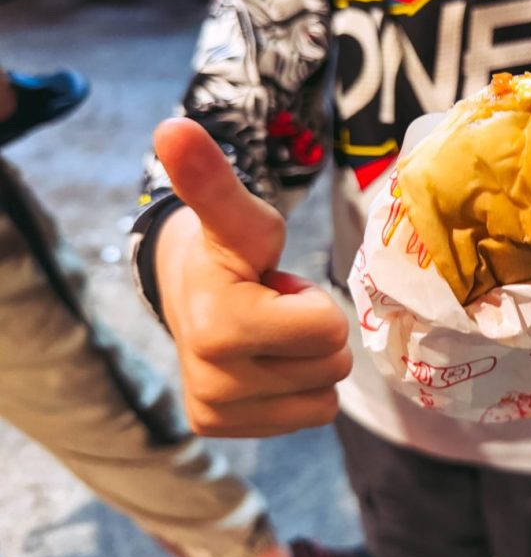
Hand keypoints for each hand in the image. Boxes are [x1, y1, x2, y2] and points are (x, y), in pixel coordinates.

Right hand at [153, 118, 350, 436]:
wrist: (184, 289)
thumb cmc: (225, 249)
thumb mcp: (236, 214)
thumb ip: (214, 178)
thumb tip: (173, 126)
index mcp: (219, 327)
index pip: (328, 329)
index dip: (311, 300)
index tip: (273, 286)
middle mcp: (212, 383)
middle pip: (332, 364)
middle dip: (312, 330)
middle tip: (271, 308)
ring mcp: (215, 413)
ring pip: (326, 394)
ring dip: (307, 360)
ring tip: (266, 332)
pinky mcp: (220, 430)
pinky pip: (310, 416)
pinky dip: (299, 389)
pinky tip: (264, 360)